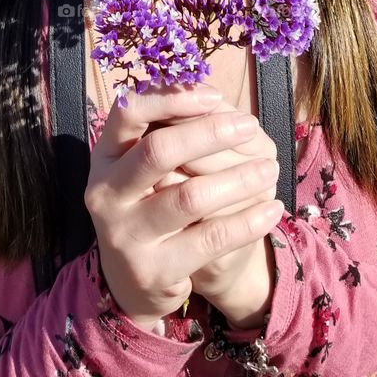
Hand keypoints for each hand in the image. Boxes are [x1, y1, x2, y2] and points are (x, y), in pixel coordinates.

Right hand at [84, 82, 278, 331]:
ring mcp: (126, 235)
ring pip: (190, 197)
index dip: (172, 98)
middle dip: (209, 133)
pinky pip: (210, 239)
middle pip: (158, 151)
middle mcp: (105, 193)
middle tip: (249, 125)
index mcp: (104, 156)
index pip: (128, 112)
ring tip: (270, 169)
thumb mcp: (143, 167)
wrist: (135, 282)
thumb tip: (211, 97)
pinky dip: (246, 222)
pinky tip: (272, 209)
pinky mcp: (153, 270)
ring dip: (239, 179)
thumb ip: (167, 131)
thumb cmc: (149, 204)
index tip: (214, 95)